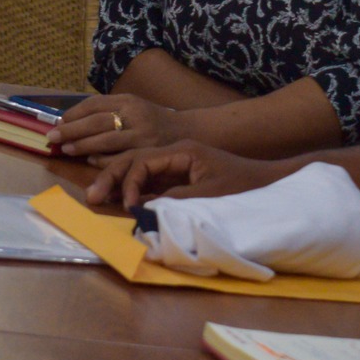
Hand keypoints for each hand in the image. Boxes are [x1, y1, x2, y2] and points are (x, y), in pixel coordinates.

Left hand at [47, 94, 179, 159]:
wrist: (186, 130)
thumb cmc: (152, 120)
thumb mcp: (133, 107)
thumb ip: (108, 111)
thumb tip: (71, 121)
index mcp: (128, 100)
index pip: (95, 103)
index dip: (74, 113)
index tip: (58, 122)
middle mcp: (135, 114)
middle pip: (97, 121)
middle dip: (72, 130)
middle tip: (53, 137)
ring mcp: (142, 134)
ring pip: (106, 140)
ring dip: (83, 145)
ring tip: (66, 149)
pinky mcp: (147, 151)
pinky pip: (120, 157)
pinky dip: (102, 159)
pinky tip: (90, 160)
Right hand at [84, 140, 288, 209]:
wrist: (267, 182)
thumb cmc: (243, 187)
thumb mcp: (210, 195)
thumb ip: (176, 200)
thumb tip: (144, 209)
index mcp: (182, 150)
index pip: (143, 161)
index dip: (130, 183)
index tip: (128, 205)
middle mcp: (175, 152)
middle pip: (134, 160)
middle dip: (112, 178)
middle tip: (91, 197)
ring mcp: (176, 163)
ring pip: (138, 169)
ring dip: (119, 183)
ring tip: (97, 197)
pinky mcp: (179, 176)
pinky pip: (149, 179)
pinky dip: (133, 189)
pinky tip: (119, 200)